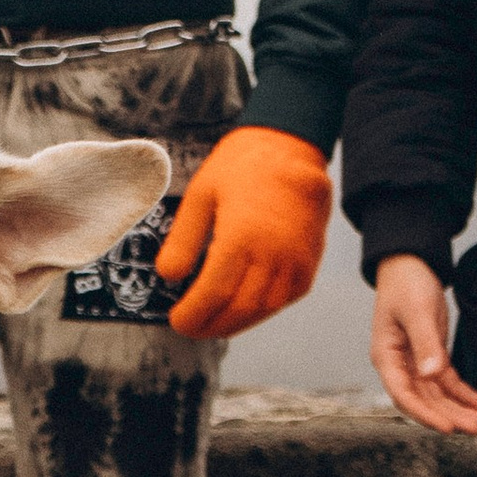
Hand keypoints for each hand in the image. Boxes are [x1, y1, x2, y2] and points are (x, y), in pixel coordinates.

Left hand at [155, 126, 331, 340]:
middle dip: (211, 325)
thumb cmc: (242, 168)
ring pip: (263, 310)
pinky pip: (284, 299)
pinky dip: (261, 311)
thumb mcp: (201, 195)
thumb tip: (168, 276)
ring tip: (213, 324)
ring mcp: (295, 262)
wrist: (292, 149)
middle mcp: (273, 255)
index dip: (193, 315)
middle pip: (238, 309)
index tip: (177, 321)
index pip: (213, 294)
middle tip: (191, 327)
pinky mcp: (309, 264)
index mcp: (241, 238)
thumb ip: (183, 240)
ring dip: (236, 324)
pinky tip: (242, 309)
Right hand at [372, 253, 476, 434]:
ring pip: (436, 394)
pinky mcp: (431, 356)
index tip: (447, 427)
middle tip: (474, 427)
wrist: (411, 264)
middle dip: (448, 415)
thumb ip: (425, 343)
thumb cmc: (406, 283)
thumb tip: (431, 375)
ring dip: (457, 408)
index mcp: (386, 356)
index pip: (403, 394)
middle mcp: (399, 365)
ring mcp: (415, 362)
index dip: (424, 414)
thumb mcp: (417, 311)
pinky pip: (447, 381)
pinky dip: (463, 392)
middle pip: (423, 399)